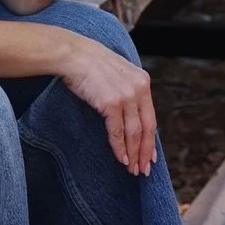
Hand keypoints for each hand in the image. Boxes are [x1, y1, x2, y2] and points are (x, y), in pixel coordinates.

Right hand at [57, 30, 157, 173]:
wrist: (73, 54)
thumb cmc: (90, 64)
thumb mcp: (118, 73)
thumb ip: (128, 91)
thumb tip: (130, 117)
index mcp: (142, 81)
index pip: (151, 117)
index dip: (151, 140)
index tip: (150, 156)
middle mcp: (138, 88)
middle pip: (146, 128)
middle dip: (145, 152)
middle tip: (144, 169)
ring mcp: (126, 96)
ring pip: (134, 133)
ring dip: (133, 154)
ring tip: (132, 169)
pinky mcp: (112, 103)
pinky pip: (117, 132)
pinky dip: (120, 148)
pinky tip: (121, 159)